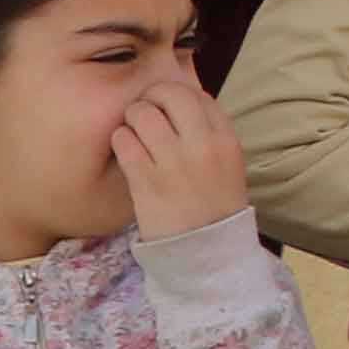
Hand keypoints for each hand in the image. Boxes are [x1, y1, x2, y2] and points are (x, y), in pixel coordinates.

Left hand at [111, 79, 248, 238]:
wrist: (205, 254)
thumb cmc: (214, 208)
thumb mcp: (228, 166)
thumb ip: (210, 133)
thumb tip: (184, 98)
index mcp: (226, 141)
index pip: (199, 96)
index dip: (180, 95)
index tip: (169, 109)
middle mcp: (202, 146)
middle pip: (171, 94)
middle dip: (153, 97)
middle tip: (146, 112)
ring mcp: (172, 162)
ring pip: (142, 113)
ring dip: (132, 118)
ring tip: (134, 133)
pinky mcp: (145, 180)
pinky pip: (123, 140)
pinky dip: (120, 140)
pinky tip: (126, 151)